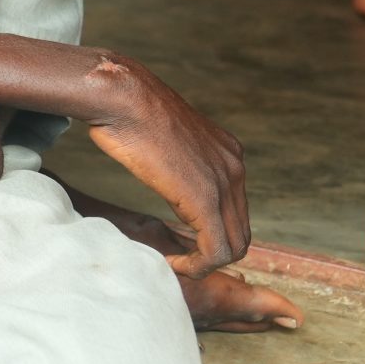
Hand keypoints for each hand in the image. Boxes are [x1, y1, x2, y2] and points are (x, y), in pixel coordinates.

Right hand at [75, 53, 249, 275]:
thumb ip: (177, 158)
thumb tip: (165, 170)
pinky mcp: (206, 200)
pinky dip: (197, 265)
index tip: (182, 241)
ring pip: (234, 245)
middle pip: (241, 230)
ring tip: (177, 263)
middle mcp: (234, 167)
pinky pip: (216, 250)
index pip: (235, 208)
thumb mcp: (164, 137)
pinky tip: (173, 262)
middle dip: (213, 251)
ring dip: (206, 262)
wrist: (123, 97)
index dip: (212, 231)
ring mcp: (225, 183)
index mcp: (227, 152)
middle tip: (181, 259)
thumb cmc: (128, 112)